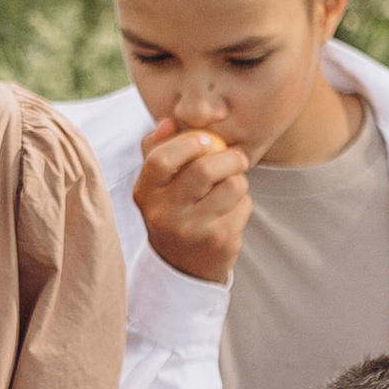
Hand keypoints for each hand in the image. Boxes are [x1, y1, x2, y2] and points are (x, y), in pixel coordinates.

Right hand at [133, 120, 252, 284]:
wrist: (181, 268)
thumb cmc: (171, 212)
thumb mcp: (156, 186)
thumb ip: (157, 149)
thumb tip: (168, 120)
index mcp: (144, 194)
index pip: (160, 160)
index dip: (187, 144)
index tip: (207, 142)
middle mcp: (164, 215)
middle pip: (204, 170)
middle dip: (228, 158)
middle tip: (237, 158)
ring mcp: (191, 231)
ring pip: (231, 186)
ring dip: (239, 181)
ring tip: (232, 188)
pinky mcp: (218, 242)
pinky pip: (243, 206)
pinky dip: (244, 203)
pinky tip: (232, 211)